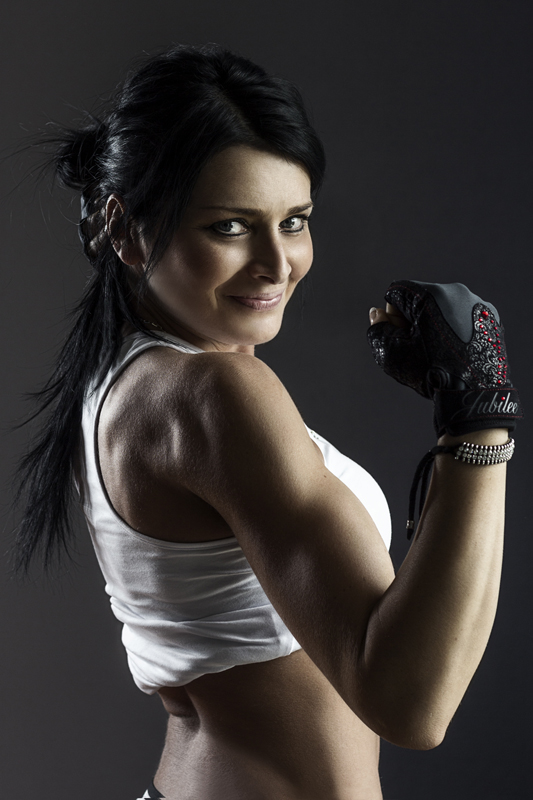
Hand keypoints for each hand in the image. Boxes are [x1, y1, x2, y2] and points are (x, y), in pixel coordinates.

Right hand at [367, 280, 522, 435]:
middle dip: (414, 320)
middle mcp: (457, 292)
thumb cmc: (433, 375)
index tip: (402, 337)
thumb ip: (377, 329)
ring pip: (443, 308)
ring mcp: (478, 303)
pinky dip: (456, 329)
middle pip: (421, 299)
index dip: (393, 316)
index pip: (397, 293)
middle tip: (419, 348)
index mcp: (431, 295)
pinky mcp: (491, 317)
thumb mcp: (392, 354)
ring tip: (440, 352)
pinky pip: (464, 316)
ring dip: (435, 325)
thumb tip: (376, 313)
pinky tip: (457, 352)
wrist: (475, 394)